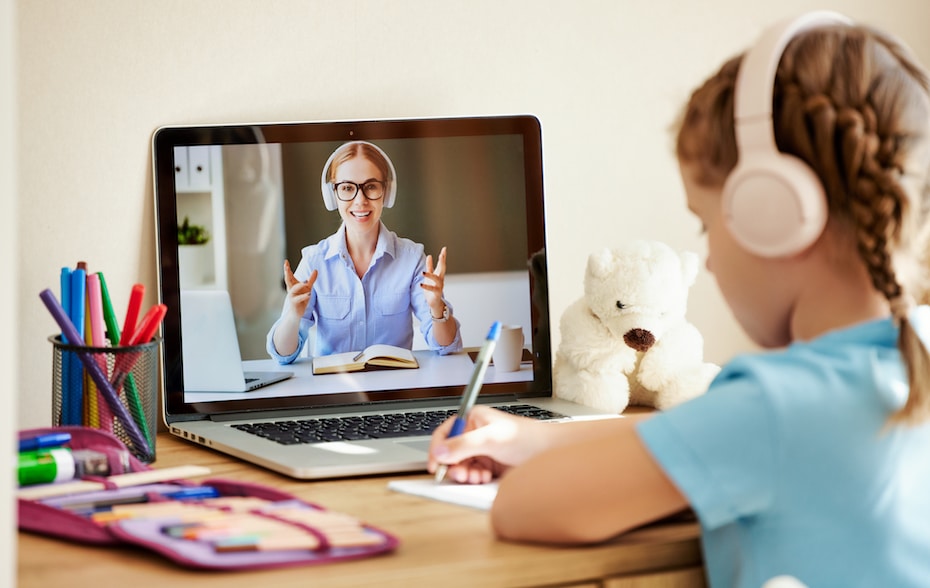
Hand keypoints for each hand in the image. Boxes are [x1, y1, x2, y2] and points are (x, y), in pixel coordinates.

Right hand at [283, 259, 316, 320]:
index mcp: (293, 285)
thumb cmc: (302, 298)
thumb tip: (316, 270)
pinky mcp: (294, 302)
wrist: (297, 312)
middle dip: (287, 273)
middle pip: (288, 280)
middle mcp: (291, 289)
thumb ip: (311, 279)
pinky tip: (309, 294)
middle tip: (286, 267)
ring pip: (293, 289)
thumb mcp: (308, 287)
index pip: (289, 275)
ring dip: (299, 286)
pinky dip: (304, 296)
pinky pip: (299, 298)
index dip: (287, 268)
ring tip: (304, 284)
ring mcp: (292, 296)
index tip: (286, 261)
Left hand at [421, 246, 447, 316]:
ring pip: (437, 279)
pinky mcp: (436, 293)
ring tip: (423, 272)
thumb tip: (430, 256)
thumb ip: (430, 266)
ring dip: (430, 275)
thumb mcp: (430, 275)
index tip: (444, 248)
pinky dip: (426, 286)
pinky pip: (432, 289)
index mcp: (439, 274)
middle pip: (442, 269)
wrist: (434, 302)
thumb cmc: (432, 288)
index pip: (442, 263)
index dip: (443, 256)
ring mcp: (439, 286)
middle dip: (442, 262)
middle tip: (441, 255)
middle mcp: (440, 279)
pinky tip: (421, 284)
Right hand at [428, 405, 547, 483]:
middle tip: (461, 475)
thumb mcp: (492, 439)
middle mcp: (475, 435)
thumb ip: (463, 445)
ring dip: (466, 474)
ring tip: (477, 476)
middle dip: (454, 466)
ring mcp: (482, 451)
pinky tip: (485, 478)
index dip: (437, 449)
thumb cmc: (527, 438)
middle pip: (450, 454)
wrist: (550, 454)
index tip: (435, 465)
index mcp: (472, 419)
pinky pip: (472, 475)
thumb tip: (439, 452)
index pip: (445, 434)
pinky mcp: (489, 466)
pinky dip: (475, 479)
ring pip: (461, 466)